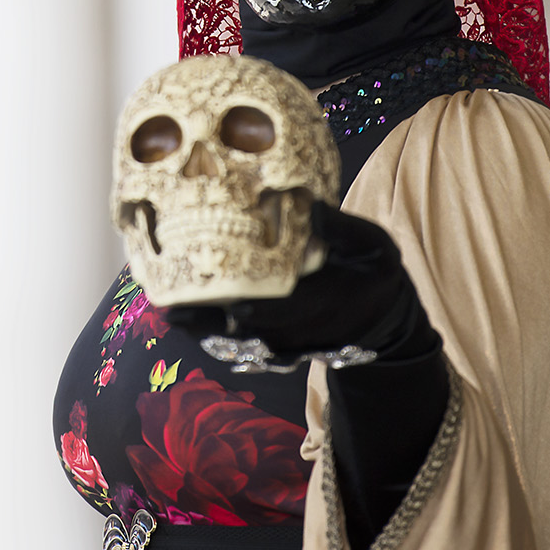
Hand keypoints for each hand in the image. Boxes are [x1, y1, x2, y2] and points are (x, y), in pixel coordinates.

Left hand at [164, 202, 415, 360]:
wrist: (379, 313)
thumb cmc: (372, 270)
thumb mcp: (373, 246)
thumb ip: (343, 229)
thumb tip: (310, 205)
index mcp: (328, 300)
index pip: (293, 310)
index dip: (265, 312)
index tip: (236, 308)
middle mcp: (302, 327)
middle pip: (254, 329)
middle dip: (216, 323)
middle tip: (176, 310)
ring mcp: (287, 339)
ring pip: (242, 341)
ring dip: (206, 330)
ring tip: (171, 314)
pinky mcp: (275, 342)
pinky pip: (240, 344)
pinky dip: (211, 335)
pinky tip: (183, 321)